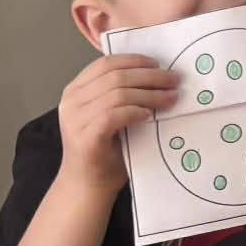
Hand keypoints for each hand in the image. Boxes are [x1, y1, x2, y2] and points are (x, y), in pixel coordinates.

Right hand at [57, 54, 177, 193]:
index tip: (158, 64)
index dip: (135, 60)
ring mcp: (75, 119)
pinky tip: (149, 115)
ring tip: (170, 98)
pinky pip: (114, 114)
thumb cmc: (104, 149)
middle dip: (150, 76)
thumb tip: (159, 74)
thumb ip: (123, 93)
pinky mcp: (85, 137)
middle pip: (115, 76)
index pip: (106, 63)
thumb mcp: (112, 113)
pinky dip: (135, 111)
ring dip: (150, 94)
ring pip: (117, 93)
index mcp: (76, 90)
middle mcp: (71, 102)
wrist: (87, 184)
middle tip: (174, 80)